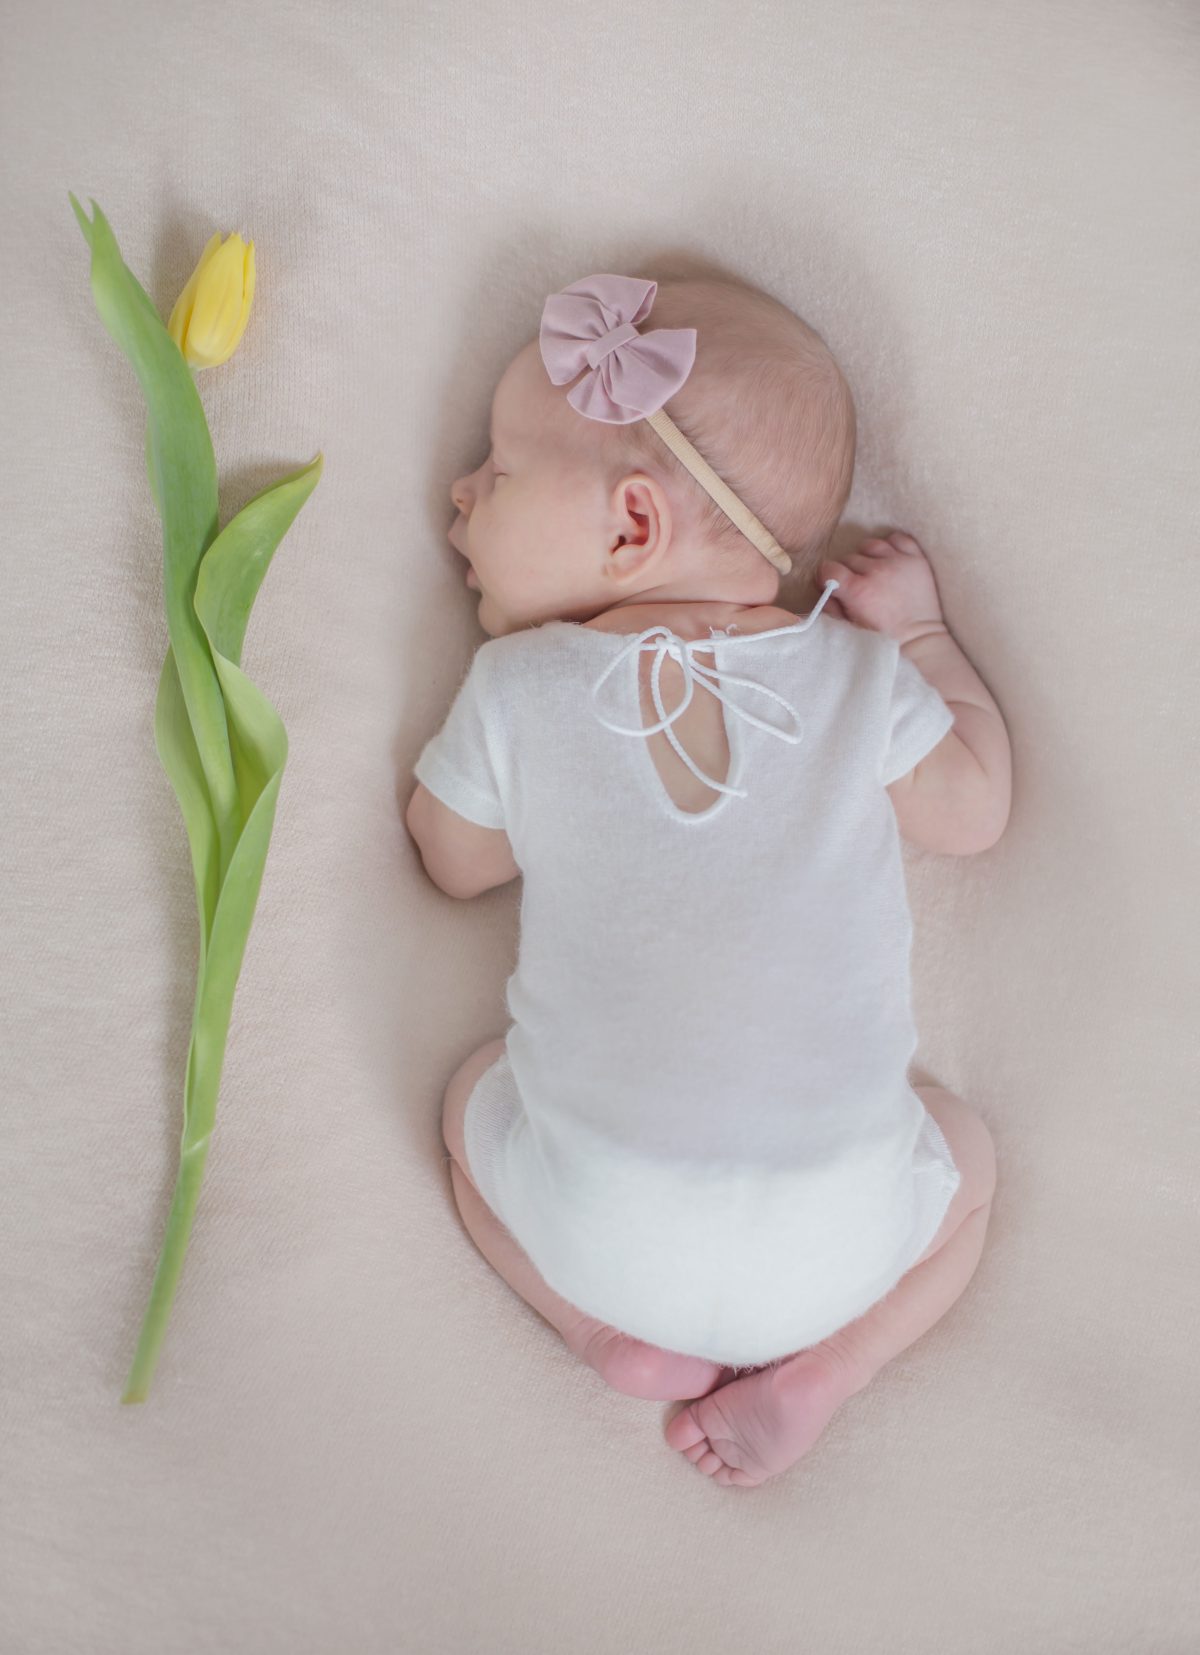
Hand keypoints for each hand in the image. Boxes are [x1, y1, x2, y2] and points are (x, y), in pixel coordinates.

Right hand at [819, 531, 947, 644]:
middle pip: (849, 558)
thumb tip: (824, 591)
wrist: (919, 638)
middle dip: (849, 571)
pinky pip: (898, 538)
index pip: (829, 568)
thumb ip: (831, 608)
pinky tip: (889, 558)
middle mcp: (877, 571)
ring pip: (870, 545)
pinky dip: (891, 545)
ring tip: (873, 570)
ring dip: (868, 556)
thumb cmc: (883, 637)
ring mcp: (898, 562)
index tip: (832, 585)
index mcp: (858, 591)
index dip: (827, 577)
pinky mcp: (916, 559)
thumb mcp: (850, 628)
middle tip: (858, 585)